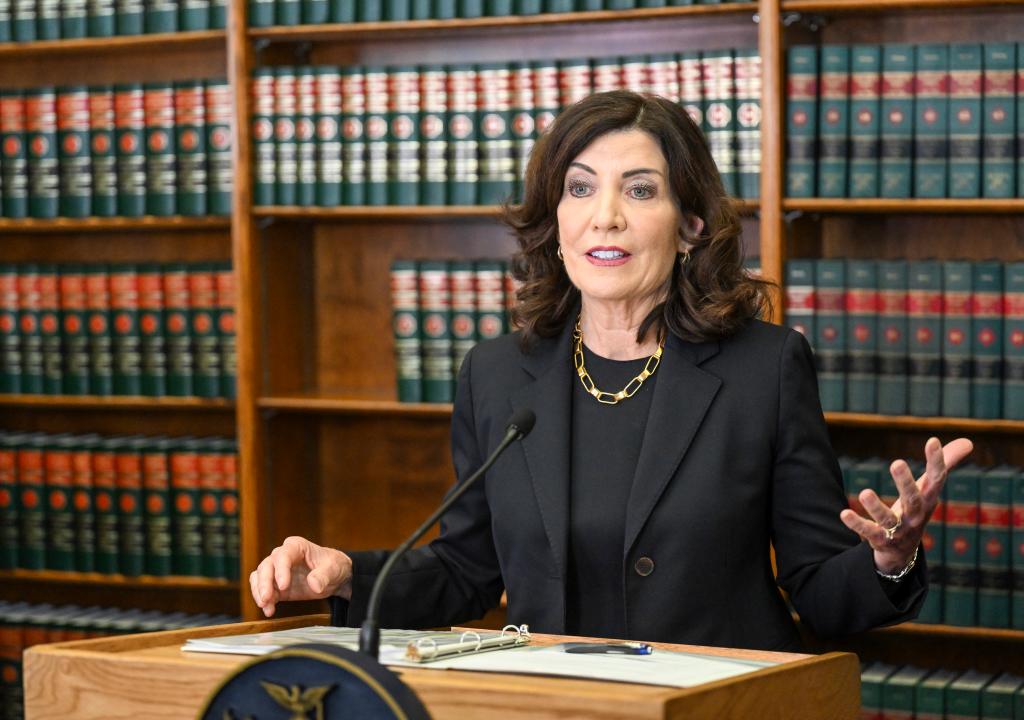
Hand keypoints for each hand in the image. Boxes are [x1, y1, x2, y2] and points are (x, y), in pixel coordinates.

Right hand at [249, 536, 353, 617]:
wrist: (334, 577)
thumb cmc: (333, 566)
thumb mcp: (333, 569)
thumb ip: (323, 576)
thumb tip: (313, 584)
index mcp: (296, 546)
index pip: (283, 555)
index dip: (281, 570)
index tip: (283, 586)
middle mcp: (282, 556)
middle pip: (266, 566)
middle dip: (264, 583)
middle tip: (266, 598)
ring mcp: (277, 571)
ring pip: (259, 577)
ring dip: (259, 592)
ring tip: (265, 606)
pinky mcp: (275, 585)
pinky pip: (263, 590)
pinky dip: (263, 600)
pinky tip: (269, 611)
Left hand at [840, 437, 973, 574]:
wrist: (902, 551)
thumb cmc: (916, 510)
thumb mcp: (928, 489)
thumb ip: (945, 465)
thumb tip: (969, 441)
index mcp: (928, 500)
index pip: (936, 480)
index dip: (937, 461)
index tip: (932, 440)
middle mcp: (916, 515)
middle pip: (913, 500)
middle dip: (906, 483)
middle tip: (896, 462)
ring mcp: (899, 530)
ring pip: (889, 519)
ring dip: (877, 507)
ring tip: (864, 492)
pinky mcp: (881, 541)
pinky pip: (869, 533)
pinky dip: (857, 524)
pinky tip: (844, 513)